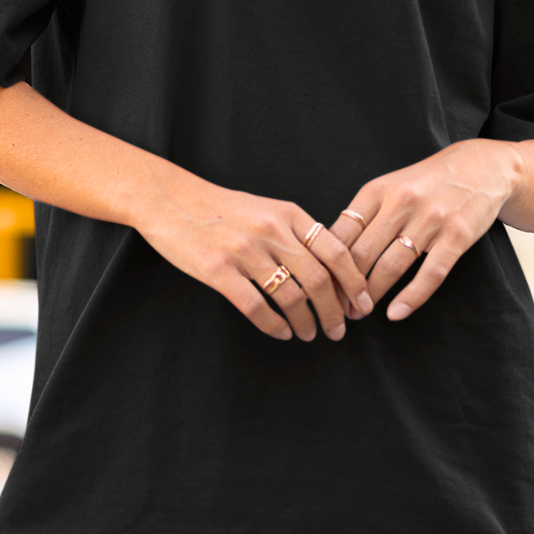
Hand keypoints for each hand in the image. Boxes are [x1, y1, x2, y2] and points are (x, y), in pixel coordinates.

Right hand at [134, 183, 373, 341]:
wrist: (171, 199)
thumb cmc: (222, 208)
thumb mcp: (266, 208)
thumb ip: (296, 231)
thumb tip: (331, 266)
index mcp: (288, 213)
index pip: (335, 251)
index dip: (354, 282)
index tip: (362, 304)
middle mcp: (271, 231)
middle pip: (318, 279)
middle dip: (334, 311)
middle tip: (339, 330)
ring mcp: (244, 251)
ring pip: (290, 297)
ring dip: (306, 322)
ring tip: (309, 334)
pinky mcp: (218, 270)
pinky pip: (256, 307)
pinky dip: (274, 325)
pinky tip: (281, 333)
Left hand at [329, 139, 521, 320]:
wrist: (479, 166)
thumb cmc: (426, 181)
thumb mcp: (390, 186)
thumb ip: (365, 214)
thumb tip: (333, 251)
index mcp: (378, 190)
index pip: (342, 232)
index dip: (328, 264)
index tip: (321, 285)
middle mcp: (401, 202)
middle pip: (363, 253)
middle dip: (346, 286)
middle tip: (337, 308)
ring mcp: (430, 219)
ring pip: (392, 266)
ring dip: (372, 295)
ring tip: (360, 313)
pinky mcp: (457, 236)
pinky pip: (430, 274)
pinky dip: (411, 298)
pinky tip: (396, 313)